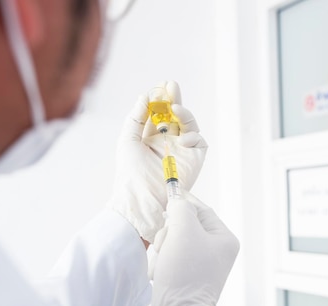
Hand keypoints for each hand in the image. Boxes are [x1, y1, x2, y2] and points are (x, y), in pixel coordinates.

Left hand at [107, 81, 206, 243]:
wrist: (140, 198)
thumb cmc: (130, 173)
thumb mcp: (127, 140)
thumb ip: (136, 117)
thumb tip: (145, 95)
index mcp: (152, 138)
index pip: (160, 114)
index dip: (162, 99)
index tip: (163, 85)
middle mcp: (169, 142)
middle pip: (176, 115)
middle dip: (175, 100)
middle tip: (173, 86)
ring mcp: (183, 151)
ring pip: (190, 125)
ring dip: (185, 114)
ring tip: (175, 108)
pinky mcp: (194, 160)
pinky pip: (199, 142)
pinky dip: (193, 136)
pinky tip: (181, 139)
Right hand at [151, 193, 238, 305]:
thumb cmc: (184, 271)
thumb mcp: (183, 230)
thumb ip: (180, 208)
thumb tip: (177, 201)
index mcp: (224, 238)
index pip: (201, 210)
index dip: (181, 204)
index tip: (164, 202)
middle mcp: (217, 251)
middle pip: (186, 225)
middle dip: (170, 232)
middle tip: (165, 245)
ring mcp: (203, 265)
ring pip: (175, 240)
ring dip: (164, 247)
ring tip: (163, 262)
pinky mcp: (188, 276)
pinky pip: (172, 257)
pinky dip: (163, 261)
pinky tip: (161, 272)